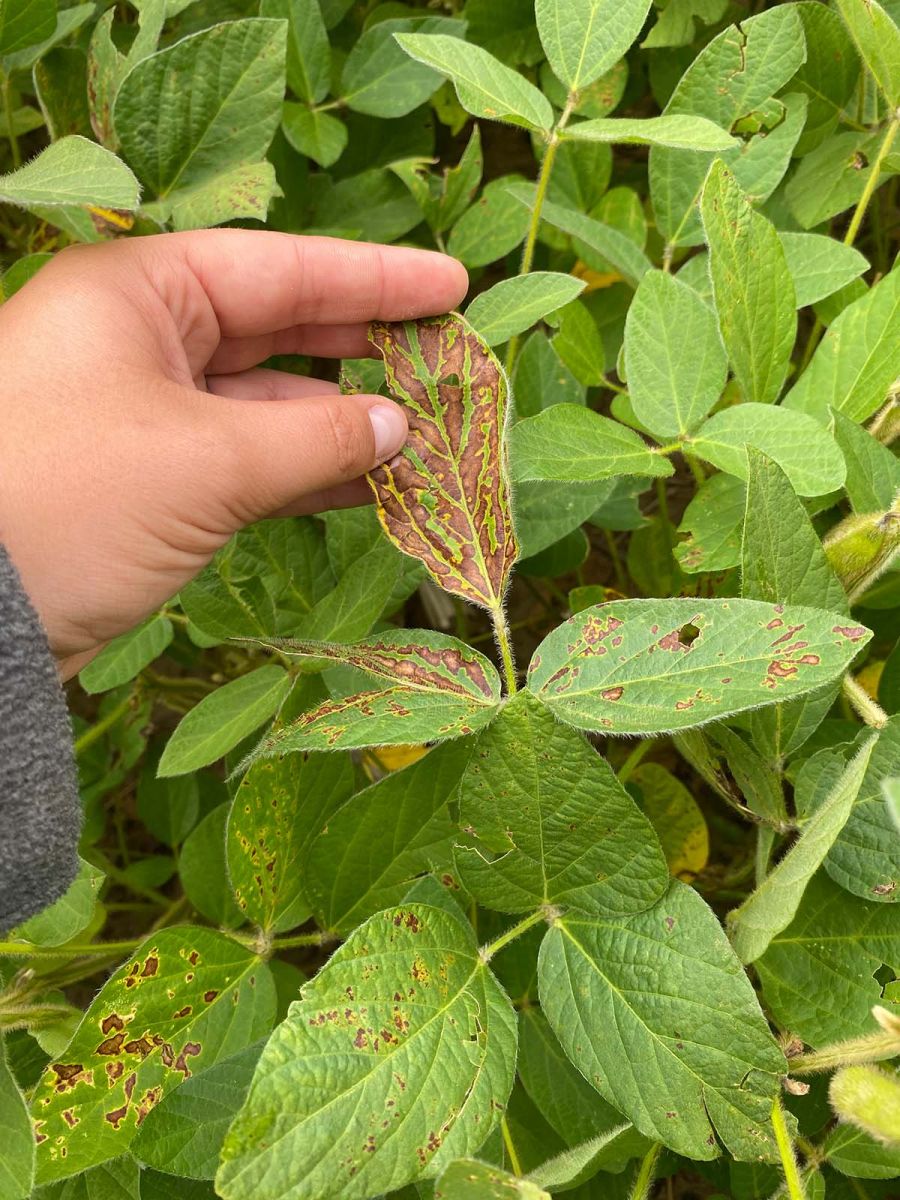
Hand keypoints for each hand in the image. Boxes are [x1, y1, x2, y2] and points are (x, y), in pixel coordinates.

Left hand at [0, 231, 467, 677]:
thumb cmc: (70, 503)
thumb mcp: (207, 462)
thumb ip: (315, 438)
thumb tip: (397, 428)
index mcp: (135, 294)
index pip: (276, 268)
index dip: (371, 278)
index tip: (449, 286)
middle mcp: (136, 340)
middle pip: (273, 328)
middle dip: (361, 347)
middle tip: (444, 357)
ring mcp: (139, 412)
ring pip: (262, 403)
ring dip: (338, 423)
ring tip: (421, 437)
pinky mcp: (145, 480)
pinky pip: (242, 460)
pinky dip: (302, 472)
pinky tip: (366, 485)